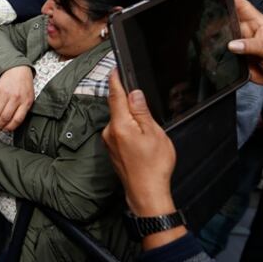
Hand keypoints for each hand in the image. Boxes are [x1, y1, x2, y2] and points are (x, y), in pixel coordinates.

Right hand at [0, 65, 34, 130]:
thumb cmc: (24, 85)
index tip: (6, 130)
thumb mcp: (29, 97)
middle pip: (5, 117)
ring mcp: (5, 94)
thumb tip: (12, 123)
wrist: (17, 69)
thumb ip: (23, 110)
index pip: (17, 120)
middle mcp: (16, 98)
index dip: (10, 128)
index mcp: (26, 102)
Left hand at [102, 71, 179, 222]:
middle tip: (148, 109)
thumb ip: (142, 112)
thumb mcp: (154, 134)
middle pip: (118, 107)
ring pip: (120, 120)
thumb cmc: (153, 166)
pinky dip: (130, 130)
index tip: (115, 68)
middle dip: (131, 103)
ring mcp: (109, 142)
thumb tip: (134, 94)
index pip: (115, 95)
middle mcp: (109, 131)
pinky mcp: (112, 149)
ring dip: (132, 119)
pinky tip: (143, 141)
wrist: (146, 193)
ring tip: (150, 134)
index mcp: (120, 125)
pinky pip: (120, 131)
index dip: (116, 80)